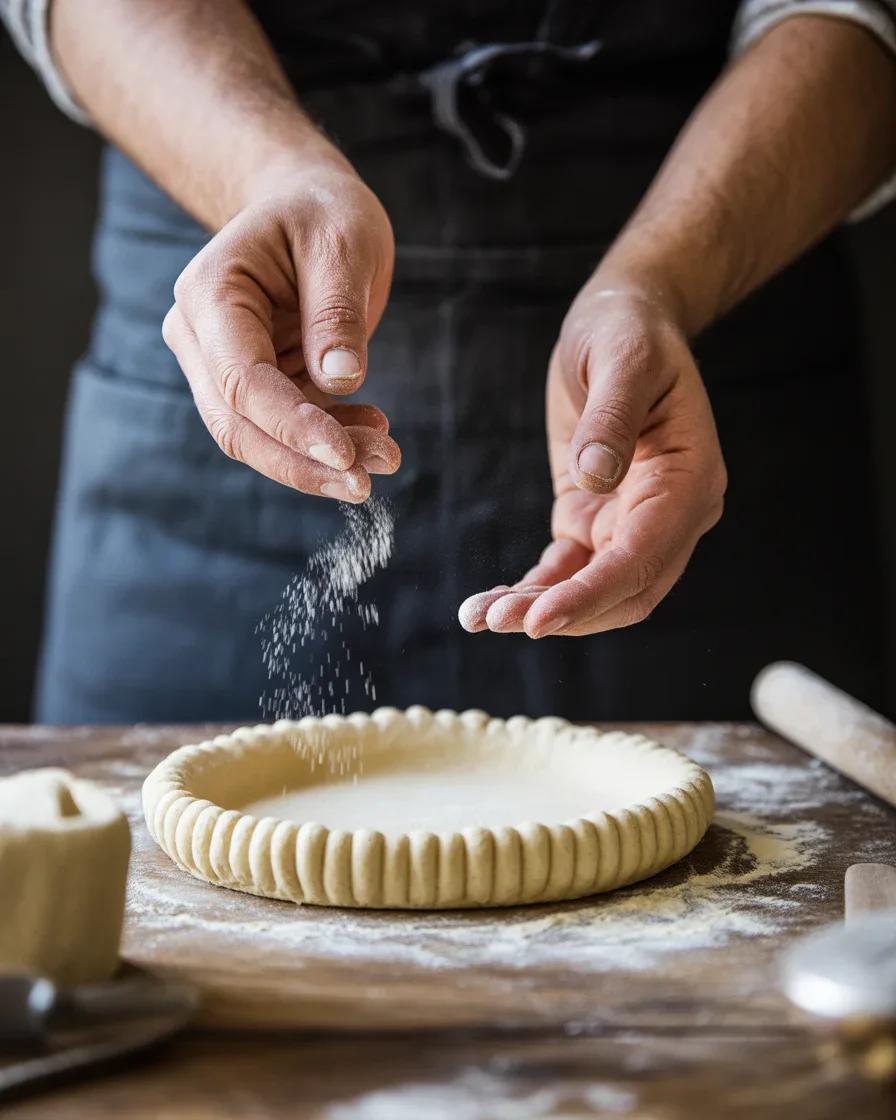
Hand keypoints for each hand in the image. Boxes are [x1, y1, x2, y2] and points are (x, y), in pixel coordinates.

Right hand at [162, 165, 400, 501]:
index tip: (344, 455)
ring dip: (320, 461)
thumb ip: (337, 312)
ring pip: (259, 438)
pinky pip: (285, 429)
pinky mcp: (256, 384)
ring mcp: (223, 365)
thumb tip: (340, 380)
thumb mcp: (342, 243)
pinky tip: (372, 431)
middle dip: (303, 461)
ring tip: (385, 456)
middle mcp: (201, 337)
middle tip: (366, 480)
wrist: (308, 206)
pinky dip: (328, 440)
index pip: (242, 381)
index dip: (290, 425)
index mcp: (210, 294)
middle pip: (239, 425)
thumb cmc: (322, 212)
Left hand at [459, 287, 726, 636]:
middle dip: (563, 614)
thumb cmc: (628, 333)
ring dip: (541, 610)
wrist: (622, 321)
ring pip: (594, 589)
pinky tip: (492, 601)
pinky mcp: (595, 518)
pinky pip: (569, 569)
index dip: (592, 594)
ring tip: (478, 617)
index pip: (643, 557)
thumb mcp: (623, 359)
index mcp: (690, 480)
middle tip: (494, 620)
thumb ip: (612, 417)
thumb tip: (594, 477)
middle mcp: (671, 513)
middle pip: (624, 590)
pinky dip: (535, 590)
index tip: (540, 618)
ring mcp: (633, 521)